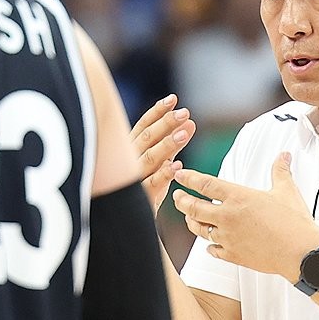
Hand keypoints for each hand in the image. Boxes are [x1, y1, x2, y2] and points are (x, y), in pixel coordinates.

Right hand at [131, 94, 195, 212]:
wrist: (128, 220)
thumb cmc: (144, 186)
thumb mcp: (158, 161)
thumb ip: (172, 143)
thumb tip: (190, 122)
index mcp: (131, 149)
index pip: (143, 125)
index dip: (157, 112)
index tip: (173, 99)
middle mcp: (129, 160)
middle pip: (146, 138)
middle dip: (165, 124)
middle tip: (185, 113)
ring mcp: (134, 178)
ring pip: (149, 158)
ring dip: (167, 145)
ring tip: (184, 134)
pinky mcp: (142, 197)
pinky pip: (152, 184)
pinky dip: (164, 174)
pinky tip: (177, 165)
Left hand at [172, 153, 318, 279]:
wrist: (301, 253)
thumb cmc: (294, 222)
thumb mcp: (286, 190)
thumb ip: (280, 171)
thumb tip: (284, 155)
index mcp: (238, 197)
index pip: (205, 184)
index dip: (189, 178)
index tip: (180, 175)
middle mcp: (228, 217)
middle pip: (194, 208)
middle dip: (182, 201)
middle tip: (177, 196)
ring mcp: (228, 237)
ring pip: (199, 229)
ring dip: (191, 222)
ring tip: (189, 217)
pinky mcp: (233, 255)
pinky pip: (213, 250)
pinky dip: (209, 246)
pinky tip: (209, 245)